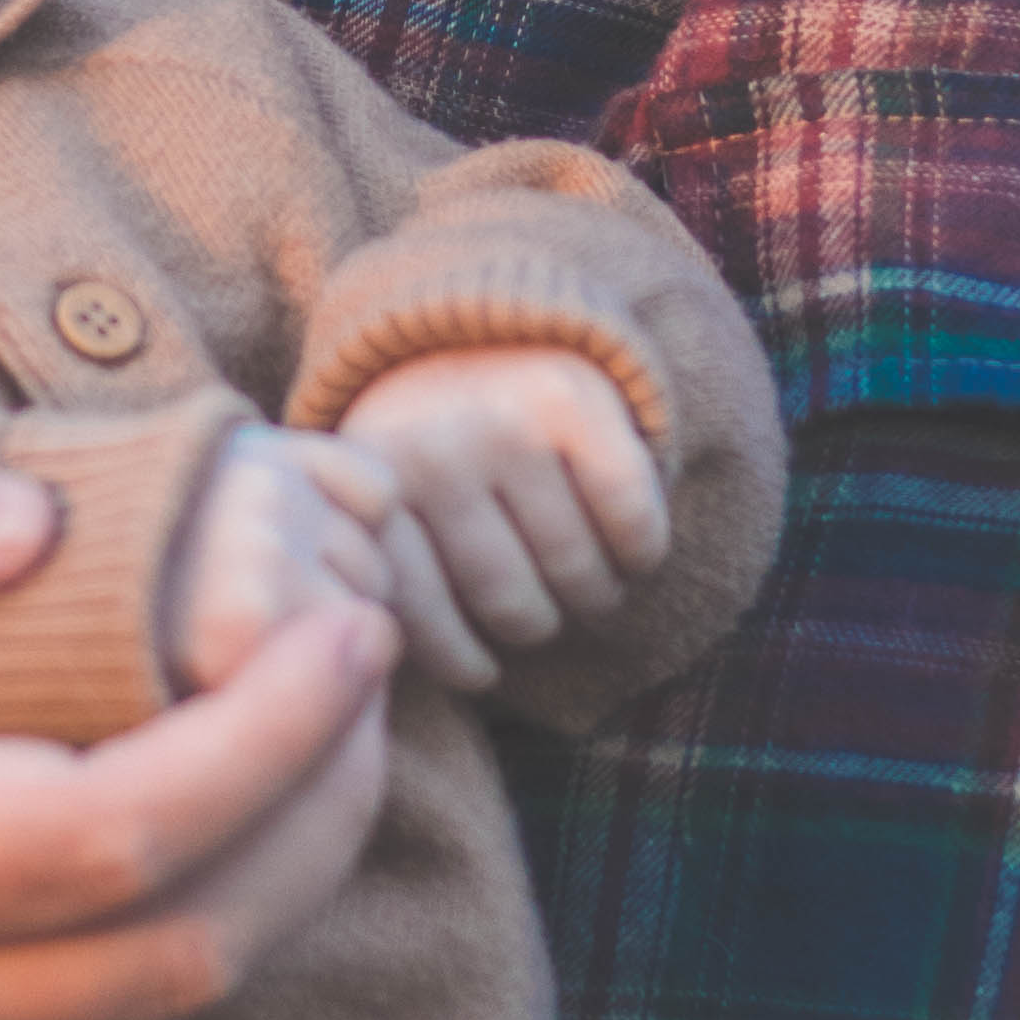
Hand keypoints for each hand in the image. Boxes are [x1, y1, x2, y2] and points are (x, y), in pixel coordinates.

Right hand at [0, 423, 398, 1019]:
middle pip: (171, 953)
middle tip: (377, 645)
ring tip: (315, 704)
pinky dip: (155, 914)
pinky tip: (178, 786)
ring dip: (258, 872)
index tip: (351, 610)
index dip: (272, 737)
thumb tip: (39, 526)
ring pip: (124, 1010)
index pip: (117, 839)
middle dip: (317, 808)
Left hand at [296, 349, 667, 695]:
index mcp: (378, 497)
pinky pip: (632, 523)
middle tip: (544, 610)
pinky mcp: (573, 400)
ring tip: (585, 581)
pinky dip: (642, 551)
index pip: (428, 628)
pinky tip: (630, 547)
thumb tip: (392, 694)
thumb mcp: (388, 513)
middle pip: (515, 607)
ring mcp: (502, 424)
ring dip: (596, 595)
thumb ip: (388, 591)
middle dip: (540, 623)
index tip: (482, 666)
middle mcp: (432, 454)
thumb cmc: (434, 456)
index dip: (466, 663)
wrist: (480, 325)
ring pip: (580, 573)